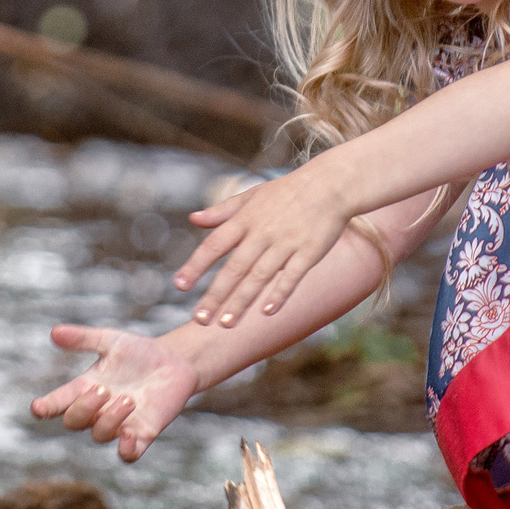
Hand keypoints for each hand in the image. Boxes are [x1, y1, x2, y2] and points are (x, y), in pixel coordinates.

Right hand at [31, 325, 200, 461]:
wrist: (174, 361)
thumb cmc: (139, 352)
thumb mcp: (111, 341)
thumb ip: (84, 339)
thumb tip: (54, 332)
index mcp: (85, 388)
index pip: (59, 402)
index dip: (46, 407)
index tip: (38, 408)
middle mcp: (98, 410)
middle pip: (74, 422)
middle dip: (83, 408)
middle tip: (103, 389)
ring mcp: (119, 424)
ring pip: (99, 435)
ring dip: (109, 420)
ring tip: (129, 399)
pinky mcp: (142, 434)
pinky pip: (128, 454)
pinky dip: (125, 450)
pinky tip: (129, 434)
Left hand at [176, 166, 352, 326]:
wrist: (330, 184)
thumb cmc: (287, 191)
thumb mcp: (251, 195)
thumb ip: (222, 211)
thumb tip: (193, 219)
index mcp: (245, 219)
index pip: (214, 245)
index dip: (196, 266)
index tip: (179, 286)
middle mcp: (262, 233)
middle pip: (234, 268)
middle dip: (216, 296)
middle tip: (200, 320)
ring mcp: (286, 243)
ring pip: (259, 277)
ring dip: (242, 301)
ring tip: (226, 324)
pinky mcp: (309, 252)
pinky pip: (292, 276)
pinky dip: (280, 293)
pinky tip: (267, 312)